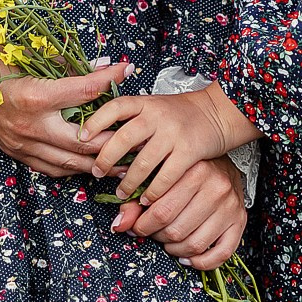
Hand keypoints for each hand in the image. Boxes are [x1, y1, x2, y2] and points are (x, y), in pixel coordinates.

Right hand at [0, 60, 128, 177]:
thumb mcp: (24, 57)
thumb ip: (63, 64)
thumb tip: (98, 65)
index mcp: (35, 96)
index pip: (83, 89)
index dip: (108, 78)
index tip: (126, 69)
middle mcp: (33, 125)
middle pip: (85, 140)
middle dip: (114, 139)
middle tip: (136, 135)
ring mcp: (26, 145)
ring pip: (72, 161)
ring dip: (99, 161)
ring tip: (123, 159)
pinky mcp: (20, 155)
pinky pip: (54, 168)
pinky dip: (75, 167)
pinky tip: (89, 163)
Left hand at [79, 87, 232, 205]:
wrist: (218, 112)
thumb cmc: (181, 113)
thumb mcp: (155, 107)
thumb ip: (133, 120)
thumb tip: (102, 141)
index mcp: (146, 102)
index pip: (116, 106)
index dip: (96, 121)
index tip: (82, 136)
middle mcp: (158, 115)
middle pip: (124, 137)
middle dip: (106, 158)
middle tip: (97, 171)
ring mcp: (174, 133)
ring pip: (142, 162)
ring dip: (128, 181)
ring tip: (121, 192)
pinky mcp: (189, 151)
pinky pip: (166, 177)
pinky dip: (153, 191)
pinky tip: (147, 198)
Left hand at [109, 157, 246, 269]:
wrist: (225, 164)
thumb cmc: (188, 171)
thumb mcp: (162, 176)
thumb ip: (137, 199)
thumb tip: (119, 225)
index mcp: (195, 171)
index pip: (160, 211)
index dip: (142, 225)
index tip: (137, 226)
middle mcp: (216, 188)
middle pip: (176, 230)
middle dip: (157, 237)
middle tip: (153, 233)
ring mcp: (230, 207)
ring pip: (194, 245)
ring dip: (174, 250)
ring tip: (168, 242)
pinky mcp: (240, 223)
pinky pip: (221, 254)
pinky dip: (200, 262)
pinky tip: (187, 256)